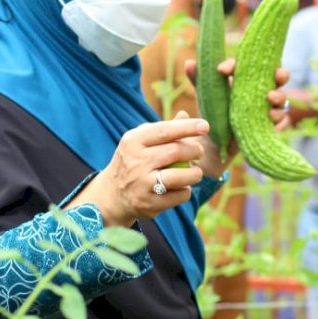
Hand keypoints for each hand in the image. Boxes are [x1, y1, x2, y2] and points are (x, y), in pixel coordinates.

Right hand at [68, 117, 208, 226]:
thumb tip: (185, 114)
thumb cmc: (133, 161)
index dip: (187, 128)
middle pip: (175, 152)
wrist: (112, 195)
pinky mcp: (149, 204)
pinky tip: (181, 187)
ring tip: (196, 172)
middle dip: (194, 150)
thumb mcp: (141, 142)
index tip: (205, 126)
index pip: (164, 131)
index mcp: (133, 141)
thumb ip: (164, 130)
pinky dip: (186, 190)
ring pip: (179, 176)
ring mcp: (141, 184)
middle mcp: (135, 161)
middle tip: (200, 151)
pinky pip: (179, 195)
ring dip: (194, 174)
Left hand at [184, 58, 290, 168]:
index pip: (245, 64)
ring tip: (270, 97)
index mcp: (245, 77)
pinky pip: (279, 118)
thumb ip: (198, 78)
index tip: (221, 70)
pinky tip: (270, 116)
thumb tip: (189, 63)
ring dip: (279, 96)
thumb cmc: (212, 111)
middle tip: (278, 74)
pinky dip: (277, 116)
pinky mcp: (267, 123)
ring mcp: (266, 107)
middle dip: (281, 73)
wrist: (213, 139)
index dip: (235, 64)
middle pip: (277, 76)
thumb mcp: (205, 95)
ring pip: (281, 98)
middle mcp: (259, 89)